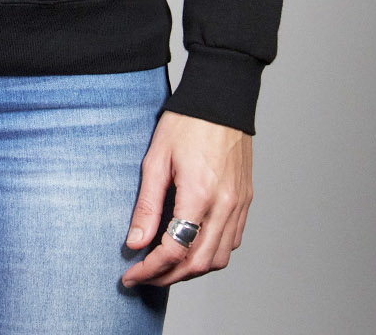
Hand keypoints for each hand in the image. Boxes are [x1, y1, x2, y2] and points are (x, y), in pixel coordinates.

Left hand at [122, 110, 252, 286]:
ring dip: (191, 270)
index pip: (174, 250)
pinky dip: (212, 255)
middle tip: (143, 277)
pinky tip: (193, 247)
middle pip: (197, 263)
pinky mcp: (245, 199)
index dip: (150, 269)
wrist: (221, 98)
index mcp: (199, 195)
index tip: (130, 275)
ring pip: (218, 259)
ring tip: (165, 266)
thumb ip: (147, 204)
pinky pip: (232, 242)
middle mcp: (224, 205)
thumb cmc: (186, 122)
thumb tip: (134, 242)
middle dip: (167, 277)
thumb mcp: (156, 158)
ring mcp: (238, 204)